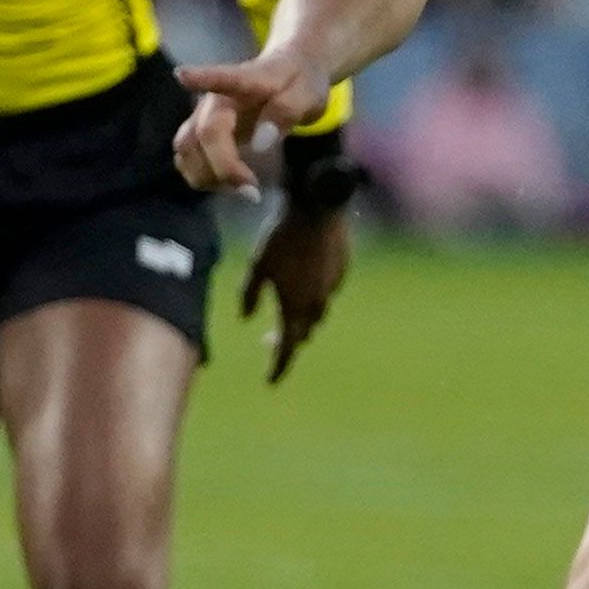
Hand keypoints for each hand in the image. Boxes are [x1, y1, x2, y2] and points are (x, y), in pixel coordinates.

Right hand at [176, 51, 331, 191]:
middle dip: (223, 167)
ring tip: (241, 188)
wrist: (287, 75)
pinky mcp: (198, 132)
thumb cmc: (296, 84)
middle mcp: (216, 98)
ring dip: (208, 175)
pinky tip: (227, 184)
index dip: (201, 78)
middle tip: (253, 192)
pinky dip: (202, 176)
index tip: (181, 76)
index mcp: (245, 81)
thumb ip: (286, 111)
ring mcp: (202, 115)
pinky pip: (186, 158)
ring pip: (187, 148)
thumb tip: (260, 144)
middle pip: (204, 133)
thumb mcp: (306, 95)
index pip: (222, 78)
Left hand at [240, 198, 351, 384]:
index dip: (278, 367)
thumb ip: (250, 296)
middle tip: (268, 342)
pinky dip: (313, 296)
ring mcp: (333, 289)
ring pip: (317, 315)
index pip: (287, 349)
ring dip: (302, 320)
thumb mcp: (257, 266)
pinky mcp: (342, 272)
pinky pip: (326, 293)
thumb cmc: (281, 238)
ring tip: (287, 313)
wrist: (318, 207)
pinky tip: (303, 283)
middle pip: (303, 335)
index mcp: (295, 307)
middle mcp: (317, 304)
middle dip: (286, 342)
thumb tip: (247, 318)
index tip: (271, 382)